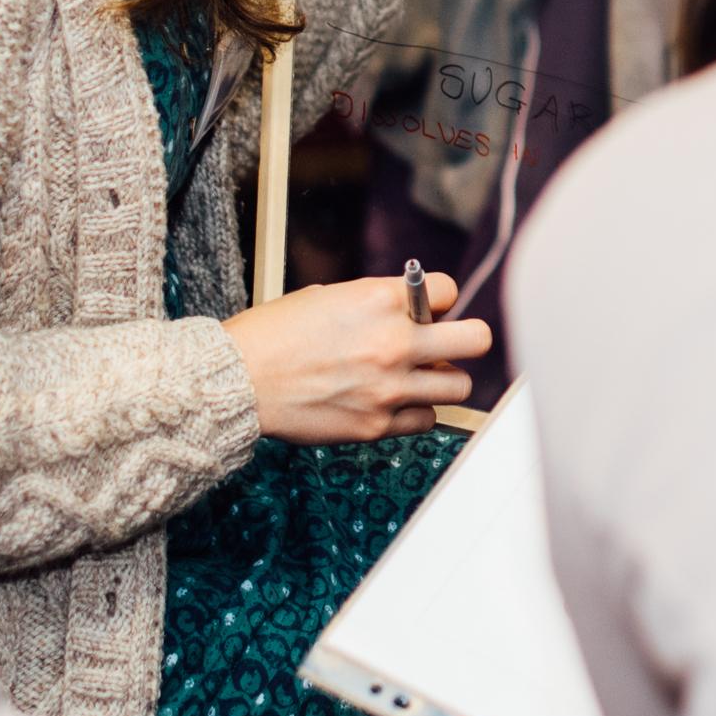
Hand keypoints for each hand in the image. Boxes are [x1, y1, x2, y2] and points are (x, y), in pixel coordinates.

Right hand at [221, 273, 489, 441]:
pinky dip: (415, 411)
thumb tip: (415, 312)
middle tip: (449, 344)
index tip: (427, 310)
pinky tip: (393, 402)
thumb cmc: (277, 333)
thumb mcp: (331, 297)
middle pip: (476, 339)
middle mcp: (393, 342)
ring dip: (442, 379)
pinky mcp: (376, 424)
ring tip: (417, 377)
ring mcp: (389, 387)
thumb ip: (379, 303)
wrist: (239, 380)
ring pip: (458, 385)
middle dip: (467, 338)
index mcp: (380, 300)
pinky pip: (425, 419)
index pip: (450, 291)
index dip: (439, 300)